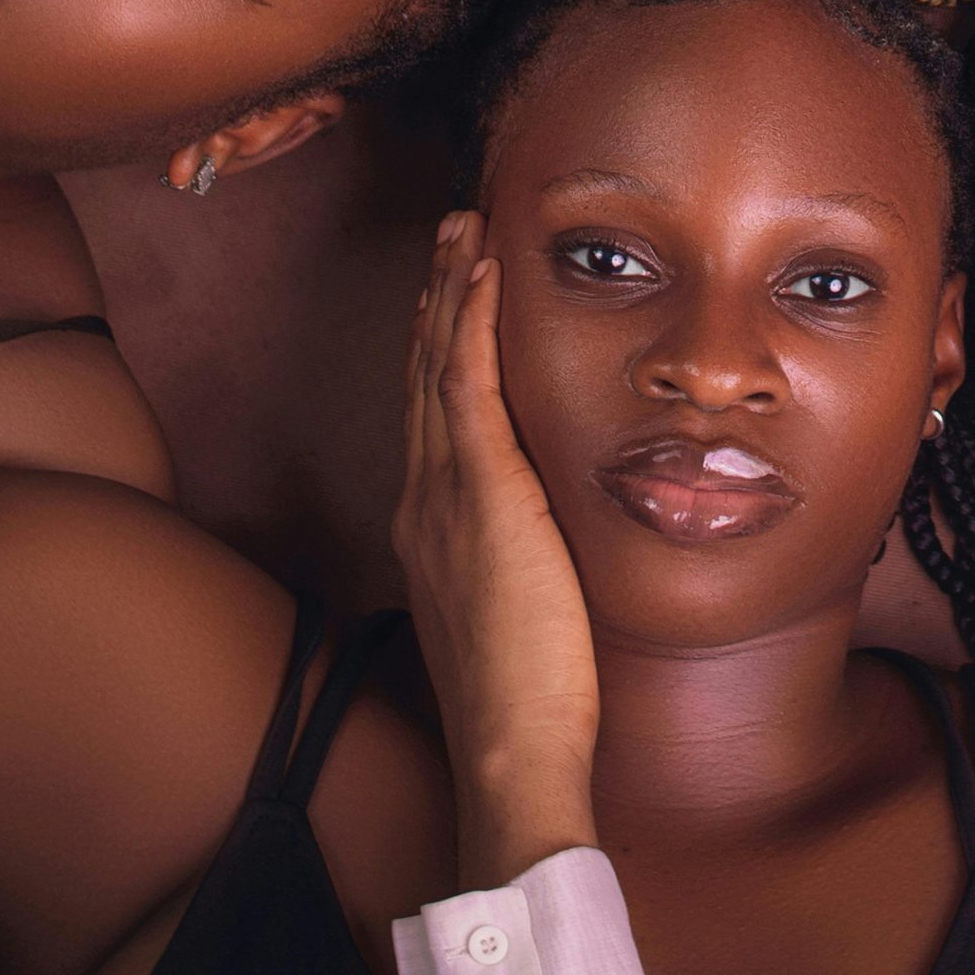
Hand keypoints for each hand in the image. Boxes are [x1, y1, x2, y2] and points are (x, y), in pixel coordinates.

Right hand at [396, 213, 600, 887]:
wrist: (511, 745)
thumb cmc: (531, 696)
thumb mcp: (517, 609)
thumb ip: (522, 559)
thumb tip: (551, 532)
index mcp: (431, 527)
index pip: (433, 415)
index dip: (439, 348)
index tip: (451, 295)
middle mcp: (424, 500)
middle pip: (424, 376)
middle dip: (436, 300)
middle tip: (450, 235)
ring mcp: (444, 493)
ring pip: (438, 365)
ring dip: (450, 289)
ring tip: (462, 229)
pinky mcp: (481, 491)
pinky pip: (467, 384)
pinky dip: (470, 321)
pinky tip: (482, 274)